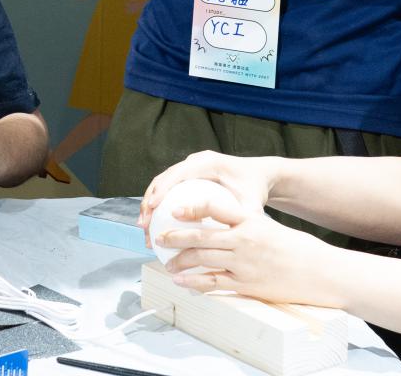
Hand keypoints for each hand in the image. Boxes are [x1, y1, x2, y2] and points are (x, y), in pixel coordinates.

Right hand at [140, 151, 279, 231]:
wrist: (257, 175)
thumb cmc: (253, 187)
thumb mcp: (252, 203)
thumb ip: (245, 218)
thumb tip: (238, 239)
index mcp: (208, 162)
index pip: (179, 173)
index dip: (162, 189)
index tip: (151, 207)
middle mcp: (195, 161)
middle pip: (164, 178)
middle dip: (149, 200)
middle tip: (144, 225)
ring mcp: (189, 167)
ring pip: (161, 183)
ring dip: (149, 205)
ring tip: (144, 229)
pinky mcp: (187, 176)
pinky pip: (167, 189)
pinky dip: (158, 205)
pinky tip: (154, 226)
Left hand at [158, 190, 341, 307]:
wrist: (321, 273)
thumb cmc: (299, 250)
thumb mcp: (271, 228)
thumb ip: (247, 226)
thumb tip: (223, 228)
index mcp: (251, 221)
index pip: (216, 207)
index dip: (192, 208)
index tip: (174, 209)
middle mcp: (245, 240)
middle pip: (202, 236)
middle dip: (177, 237)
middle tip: (160, 238)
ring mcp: (244, 263)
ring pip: (203, 260)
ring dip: (181, 262)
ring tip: (168, 263)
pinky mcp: (246, 284)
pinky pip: (213, 283)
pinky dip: (194, 282)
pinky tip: (183, 282)